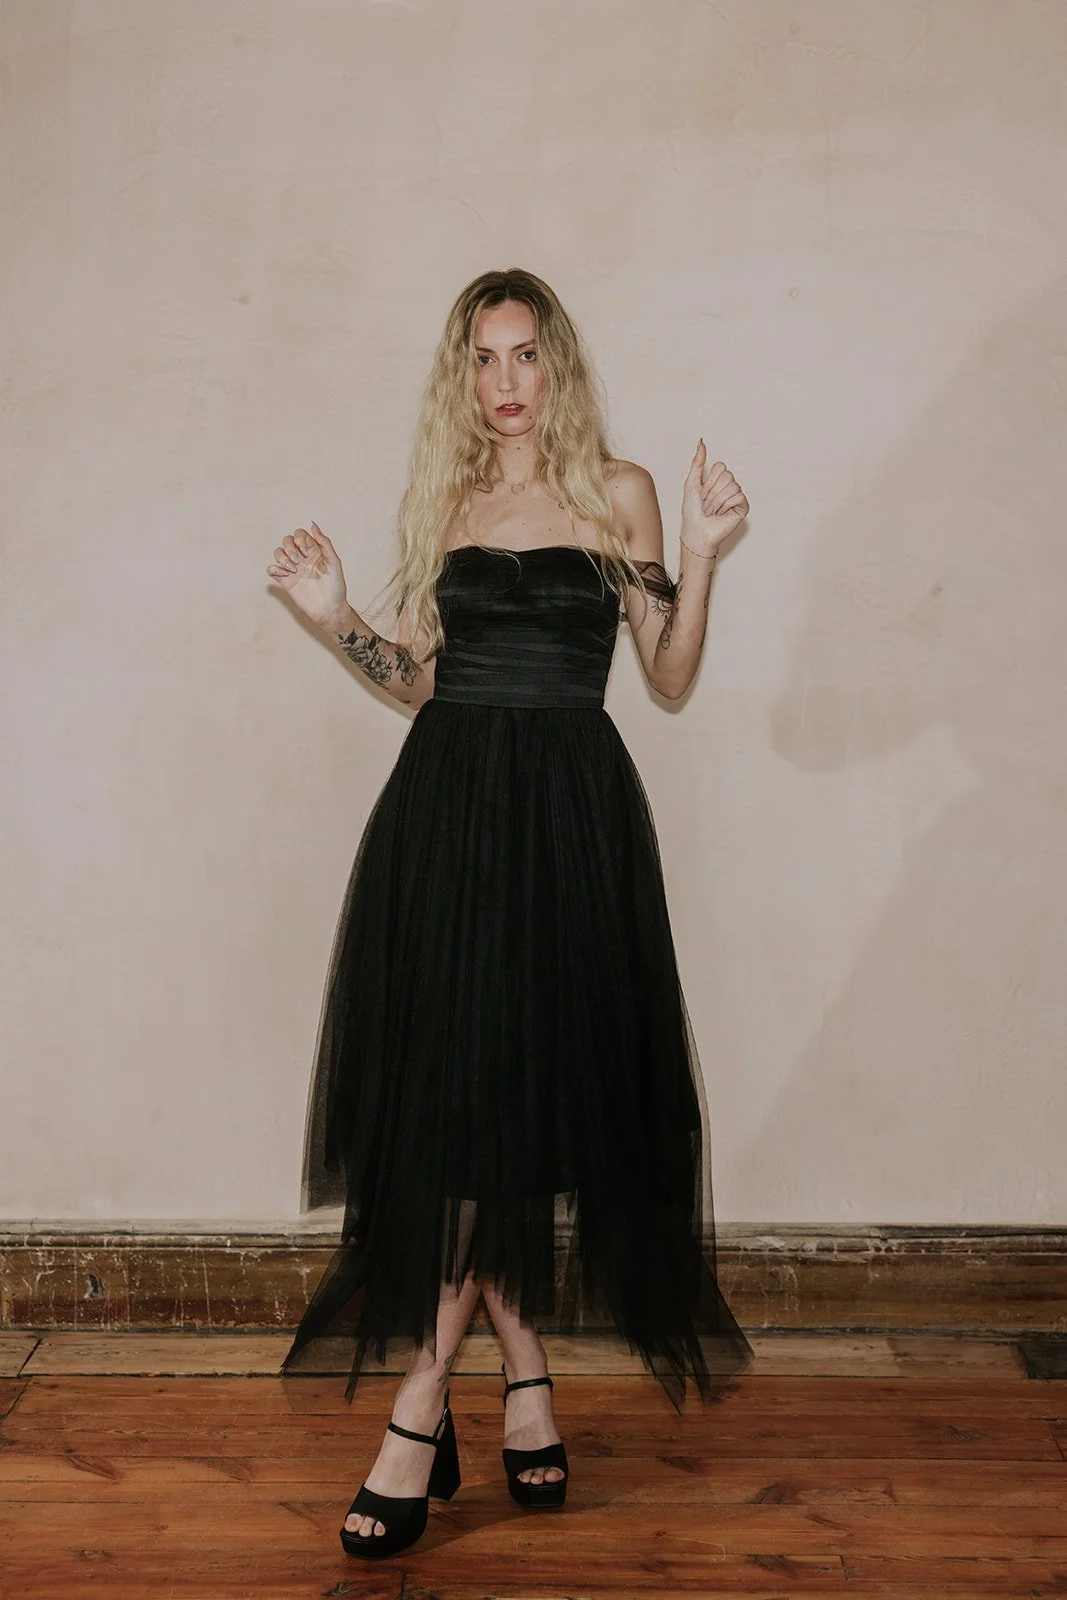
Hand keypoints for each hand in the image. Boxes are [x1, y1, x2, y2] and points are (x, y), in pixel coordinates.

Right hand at [266, 521, 349, 630]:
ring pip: (277, 552)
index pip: (300, 534)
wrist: (329, 609)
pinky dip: (275, 569)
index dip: (300, 538)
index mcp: (314, 552)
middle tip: (299, 561)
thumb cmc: (336, 587)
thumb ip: (324, 542)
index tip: (307, 551)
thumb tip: (312, 525)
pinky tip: (286, 575)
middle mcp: (303, 558)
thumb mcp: (334, 562)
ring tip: (293, 569)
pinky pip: (272, 569)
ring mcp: (293, 570)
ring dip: (282, 557)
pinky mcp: (285, 581)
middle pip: (287, 540)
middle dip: (290, 547)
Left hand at [681, 440, 748, 556]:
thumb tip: (701, 442)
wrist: (696, 531)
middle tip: (707, 503)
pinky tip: (722, 514)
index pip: (720, 466)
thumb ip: (697, 462)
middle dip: (712, 491)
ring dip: (717, 500)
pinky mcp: (742, 507)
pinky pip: (738, 496)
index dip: (708, 481)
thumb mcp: (691, 483)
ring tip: (713, 511)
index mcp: (717, 479)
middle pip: (726, 475)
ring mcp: (736, 496)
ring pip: (732, 485)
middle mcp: (727, 486)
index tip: (701, 493)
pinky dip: (726, 505)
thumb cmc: (692, 511)